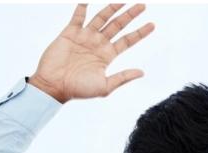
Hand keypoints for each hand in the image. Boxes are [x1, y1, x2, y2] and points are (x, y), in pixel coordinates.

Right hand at [28, 3, 154, 103]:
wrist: (54, 86)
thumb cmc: (79, 90)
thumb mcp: (105, 86)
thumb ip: (123, 77)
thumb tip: (142, 72)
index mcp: (107, 55)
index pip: (127, 40)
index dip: (140, 33)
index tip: (153, 25)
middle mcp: (98, 43)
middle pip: (118, 25)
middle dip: (130, 15)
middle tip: (143, 4)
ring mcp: (84, 36)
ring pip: (102, 17)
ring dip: (113, 7)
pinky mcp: (70, 33)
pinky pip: (78, 16)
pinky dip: (83, 6)